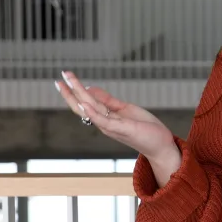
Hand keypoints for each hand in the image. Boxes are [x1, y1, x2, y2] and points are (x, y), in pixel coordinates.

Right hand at [55, 71, 181, 185]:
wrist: (160, 145)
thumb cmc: (144, 128)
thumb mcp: (125, 109)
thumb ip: (108, 101)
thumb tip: (90, 88)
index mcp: (105, 117)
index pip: (85, 102)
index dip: (75, 90)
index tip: (65, 77)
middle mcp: (104, 123)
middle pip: (82, 105)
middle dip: (70, 91)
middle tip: (60, 77)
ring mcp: (111, 127)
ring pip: (89, 110)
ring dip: (77, 96)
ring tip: (67, 84)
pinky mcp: (121, 129)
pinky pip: (103, 121)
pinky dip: (93, 113)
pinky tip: (84, 103)